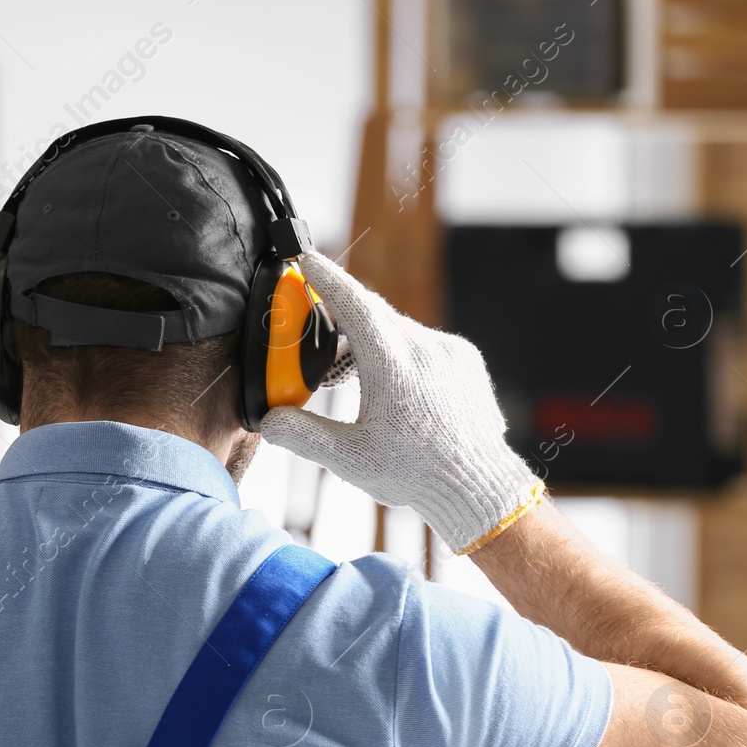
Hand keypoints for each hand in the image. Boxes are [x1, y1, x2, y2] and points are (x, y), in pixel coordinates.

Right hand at [259, 251, 541, 553]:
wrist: (478, 487)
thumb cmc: (417, 474)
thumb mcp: (349, 459)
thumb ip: (303, 435)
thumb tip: (269, 420)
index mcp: (394, 365)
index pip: (354, 303)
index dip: (326, 278)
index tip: (306, 258)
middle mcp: (425, 348)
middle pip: (372, 314)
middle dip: (339, 318)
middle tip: (314, 334)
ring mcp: (450, 351)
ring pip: (397, 329)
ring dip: (369, 342)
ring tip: (348, 377)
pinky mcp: (466, 360)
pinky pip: (423, 343)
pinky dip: (399, 353)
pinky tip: (392, 389)